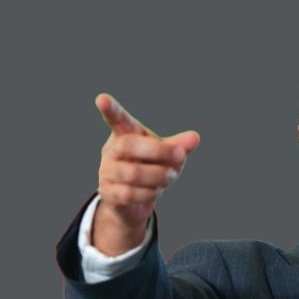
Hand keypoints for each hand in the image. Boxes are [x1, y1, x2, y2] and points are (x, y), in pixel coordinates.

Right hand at [92, 93, 199, 255]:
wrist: (133, 200)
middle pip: (129, 145)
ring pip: (133, 173)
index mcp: (125, 134)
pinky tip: (156, 191)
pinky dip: (149, 193)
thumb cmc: (151, 167)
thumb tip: (195, 138)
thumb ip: (179, 145)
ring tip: (172, 176)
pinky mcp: (108, 192)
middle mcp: (112, 150)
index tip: (102, 98)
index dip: (110, 109)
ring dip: (158, 175)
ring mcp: (107, 171)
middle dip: (159, 151)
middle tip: (181, 156)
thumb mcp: (168, 154)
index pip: (117, 119)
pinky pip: (129, 194)